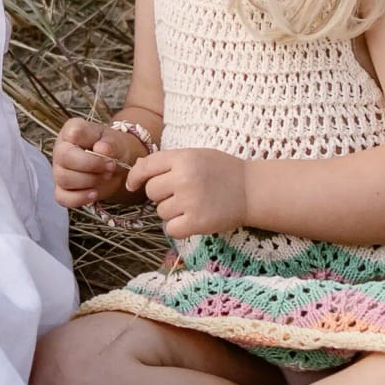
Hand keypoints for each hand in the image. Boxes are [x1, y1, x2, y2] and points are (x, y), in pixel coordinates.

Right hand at [52, 115, 138, 206]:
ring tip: (105, 177)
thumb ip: (110, 143)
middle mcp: (60, 149)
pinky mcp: (62, 189)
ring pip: (63, 179)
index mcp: (72, 130)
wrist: (115, 165)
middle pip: (64, 158)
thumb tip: (102, 149)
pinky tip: (94, 194)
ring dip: (89, 181)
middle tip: (110, 167)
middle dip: (91, 165)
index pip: (73, 133)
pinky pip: (62, 197)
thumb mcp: (116, 141)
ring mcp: (59, 170)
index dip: (91, 146)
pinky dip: (79, 198)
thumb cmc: (111, 148)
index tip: (107, 152)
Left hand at [130, 143, 251, 236]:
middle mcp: (184, 178)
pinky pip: (171, 229)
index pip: (146, 166)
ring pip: (161, 212)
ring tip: (192, 205)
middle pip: (151, 192)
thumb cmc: (223, 171)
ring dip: (172, 211)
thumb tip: (137, 170)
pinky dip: (178, 227)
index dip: (135, 177)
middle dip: (161, 195)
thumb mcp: (195, 156)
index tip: (133, 185)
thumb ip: (168, 162)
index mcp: (183, 158)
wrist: (252, 190)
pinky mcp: (197, 222)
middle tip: (180, 194)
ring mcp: (190, 201)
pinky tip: (191, 220)